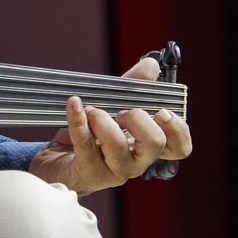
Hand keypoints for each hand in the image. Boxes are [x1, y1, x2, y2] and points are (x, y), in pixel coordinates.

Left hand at [27, 55, 192, 194]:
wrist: (58, 162)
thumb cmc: (92, 136)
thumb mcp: (114, 108)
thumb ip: (134, 87)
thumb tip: (151, 65)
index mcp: (148, 146)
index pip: (179, 148)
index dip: (177, 129)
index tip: (162, 111)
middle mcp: (136, 162)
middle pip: (155, 144)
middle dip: (138, 118)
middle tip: (121, 111)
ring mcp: (114, 170)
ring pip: (117, 146)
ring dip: (103, 119)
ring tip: (91, 110)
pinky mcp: (89, 173)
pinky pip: (84, 144)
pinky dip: (78, 119)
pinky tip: (74, 104)